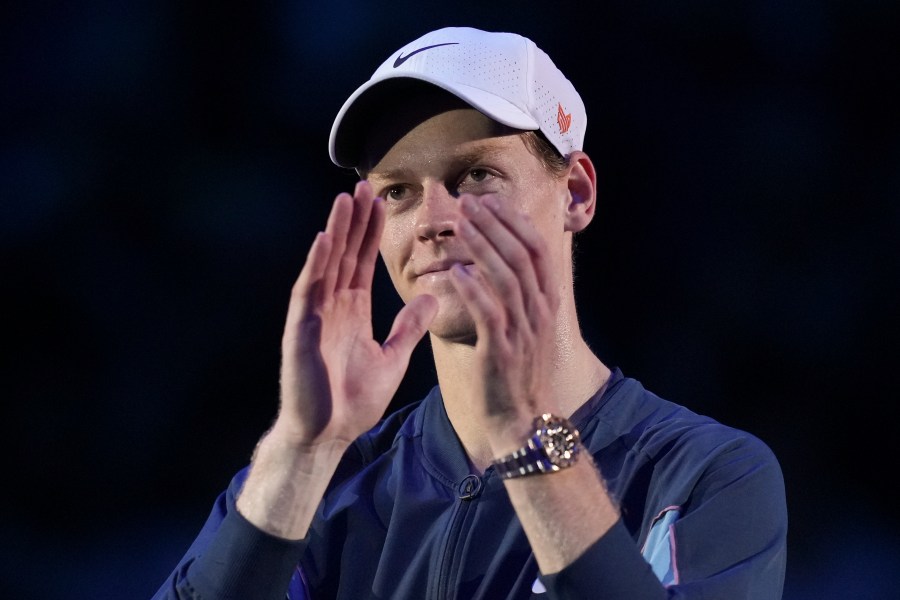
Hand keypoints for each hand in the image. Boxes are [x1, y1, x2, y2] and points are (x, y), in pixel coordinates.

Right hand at [274, 181, 437, 449]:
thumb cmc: (354, 401)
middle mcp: (332, 307)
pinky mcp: (301, 330)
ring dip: (335, 232)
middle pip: (345, 255)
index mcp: (353, 311)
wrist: (328, 435)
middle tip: (362, 187)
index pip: (363, 262)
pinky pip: (309, 292)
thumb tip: (430, 294)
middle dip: (354, 222)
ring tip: (344, 199)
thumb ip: (409, 326)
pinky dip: (316, 265)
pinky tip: (324, 240)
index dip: (371, 233)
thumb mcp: (393, 357)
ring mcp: (314, 316)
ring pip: (326, 265)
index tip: (380, 204)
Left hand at [449, 194, 560, 446]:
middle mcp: (539, 312)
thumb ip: (516, 292)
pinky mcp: (503, 352)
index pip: (535, 249)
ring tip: (460, 225)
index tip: (490, 200)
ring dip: (482, 247)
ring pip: (507, 278)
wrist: (521, 420)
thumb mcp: (525, 326)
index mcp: (545, 302)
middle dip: (495, 224)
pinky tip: (456, 272)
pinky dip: (474, 291)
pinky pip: (490, 314)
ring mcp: (523, 332)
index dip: (513, 221)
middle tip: (468, 201)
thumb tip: (495, 255)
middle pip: (521, 256)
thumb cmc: (516, 371)